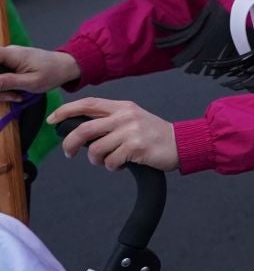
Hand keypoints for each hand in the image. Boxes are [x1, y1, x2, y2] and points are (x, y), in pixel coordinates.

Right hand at [0, 46, 80, 101]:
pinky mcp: (9, 66)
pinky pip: (0, 78)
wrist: (66, 67)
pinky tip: (16, 94)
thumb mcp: (31, 82)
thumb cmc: (53, 73)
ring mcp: (7, 60)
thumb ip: (8, 82)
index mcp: (11, 54)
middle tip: (11, 96)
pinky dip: (5, 88)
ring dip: (1, 91)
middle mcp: (6, 54)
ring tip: (17, 96)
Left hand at [49, 98, 179, 170]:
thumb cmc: (155, 134)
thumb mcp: (133, 118)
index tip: (53, 120)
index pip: (88, 104)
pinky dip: (113, 167)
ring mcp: (131, 131)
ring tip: (108, 161)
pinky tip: (123, 165)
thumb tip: (81, 131)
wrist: (182, 143)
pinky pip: (111, 162)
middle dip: (70, 144)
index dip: (66, 111)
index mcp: (123, 107)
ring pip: (95, 149)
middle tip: (69, 153)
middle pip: (84, 129)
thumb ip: (110, 120)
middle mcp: (125, 116)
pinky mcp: (136, 148)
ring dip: (97, 160)